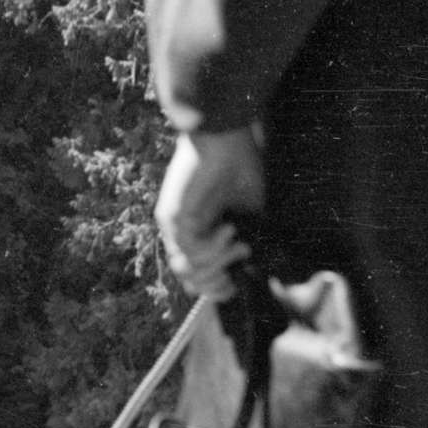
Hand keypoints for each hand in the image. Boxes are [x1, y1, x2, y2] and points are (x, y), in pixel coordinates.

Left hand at [155, 128, 265, 298]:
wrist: (227, 138)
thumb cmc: (241, 168)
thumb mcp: (251, 212)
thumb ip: (249, 239)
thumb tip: (257, 271)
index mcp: (200, 233)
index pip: (197, 277)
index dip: (215, 290)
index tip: (235, 286)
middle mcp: (183, 232)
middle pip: (189, 280)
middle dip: (216, 284)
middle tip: (234, 272)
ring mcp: (174, 225)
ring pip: (186, 269)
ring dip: (218, 263)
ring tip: (237, 242)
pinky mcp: (171, 215)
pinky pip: (188, 249)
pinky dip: (212, 247)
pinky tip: (229, 229)